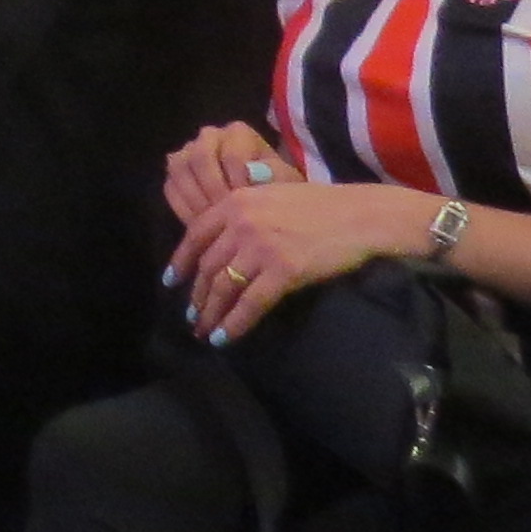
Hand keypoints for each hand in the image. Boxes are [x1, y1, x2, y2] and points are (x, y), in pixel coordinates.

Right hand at [163, 121, 300, 229]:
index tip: (249, 204)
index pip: (231, 154)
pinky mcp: (176, 174)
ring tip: (213, 222)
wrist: (265, 201)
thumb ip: (274, 177)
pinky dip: (184, 208)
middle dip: (213, 190)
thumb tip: (252, 180)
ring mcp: (188, 152)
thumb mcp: (284, 182)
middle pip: (199, 157)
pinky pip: (171, 187)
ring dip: (196, 198)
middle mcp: (210, 136)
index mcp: (238, 133)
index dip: (238, 182)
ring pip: (179, 169)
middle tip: (226, 215)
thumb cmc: (275, 188)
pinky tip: (202, 225)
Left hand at [169, 180, 437, 342]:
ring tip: (205, 330)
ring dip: (211, 313)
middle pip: (209, 265)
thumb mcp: (271, 193)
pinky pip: (251, 304)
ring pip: (225, 287)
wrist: (359, 215)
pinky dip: (235, 324)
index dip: (181, 261)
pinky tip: (225, 338)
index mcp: (236, 202)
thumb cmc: (320, 205)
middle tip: (192, 316)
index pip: (195, 234)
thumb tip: (223, 237)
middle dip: (197, 295)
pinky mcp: (283, 272)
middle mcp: (241, 223)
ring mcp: (261, 248)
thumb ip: (244, 211)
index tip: (171, 281)